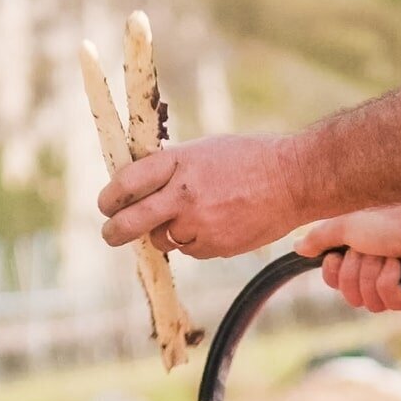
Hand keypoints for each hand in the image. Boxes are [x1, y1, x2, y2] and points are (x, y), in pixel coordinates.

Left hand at [98, 134, 303, 259]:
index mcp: (178, 162)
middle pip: (130, 222)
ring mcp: (199, 223)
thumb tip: (136, 187)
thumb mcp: (204, 150)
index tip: (107, 205)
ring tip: (193, 215)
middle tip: (110, 233)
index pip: (126, 184)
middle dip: (114, 231)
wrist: (293, 180)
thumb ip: (170, 167)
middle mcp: (184, 194)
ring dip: (166, 232)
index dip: (110, 198)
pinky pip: (190, 249)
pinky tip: (217, 222)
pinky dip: (195, 240)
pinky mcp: (215, 246)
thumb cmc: (248, 159)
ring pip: (162, 239)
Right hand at [293, 204, 400, 312]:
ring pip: (369, 302)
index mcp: (359, 255)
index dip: (334, 274)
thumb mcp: (344, 226)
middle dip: (357, 271)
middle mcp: (375, 271)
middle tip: (371, 250)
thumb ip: (321, 238)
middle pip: (350, 296)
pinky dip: (391, 280)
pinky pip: (390, 302)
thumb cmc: (387, 215)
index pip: (335, 282)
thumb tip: (297, 248)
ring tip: (390, 255)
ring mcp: (396, 284)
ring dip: (374, 274)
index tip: (337, 256)